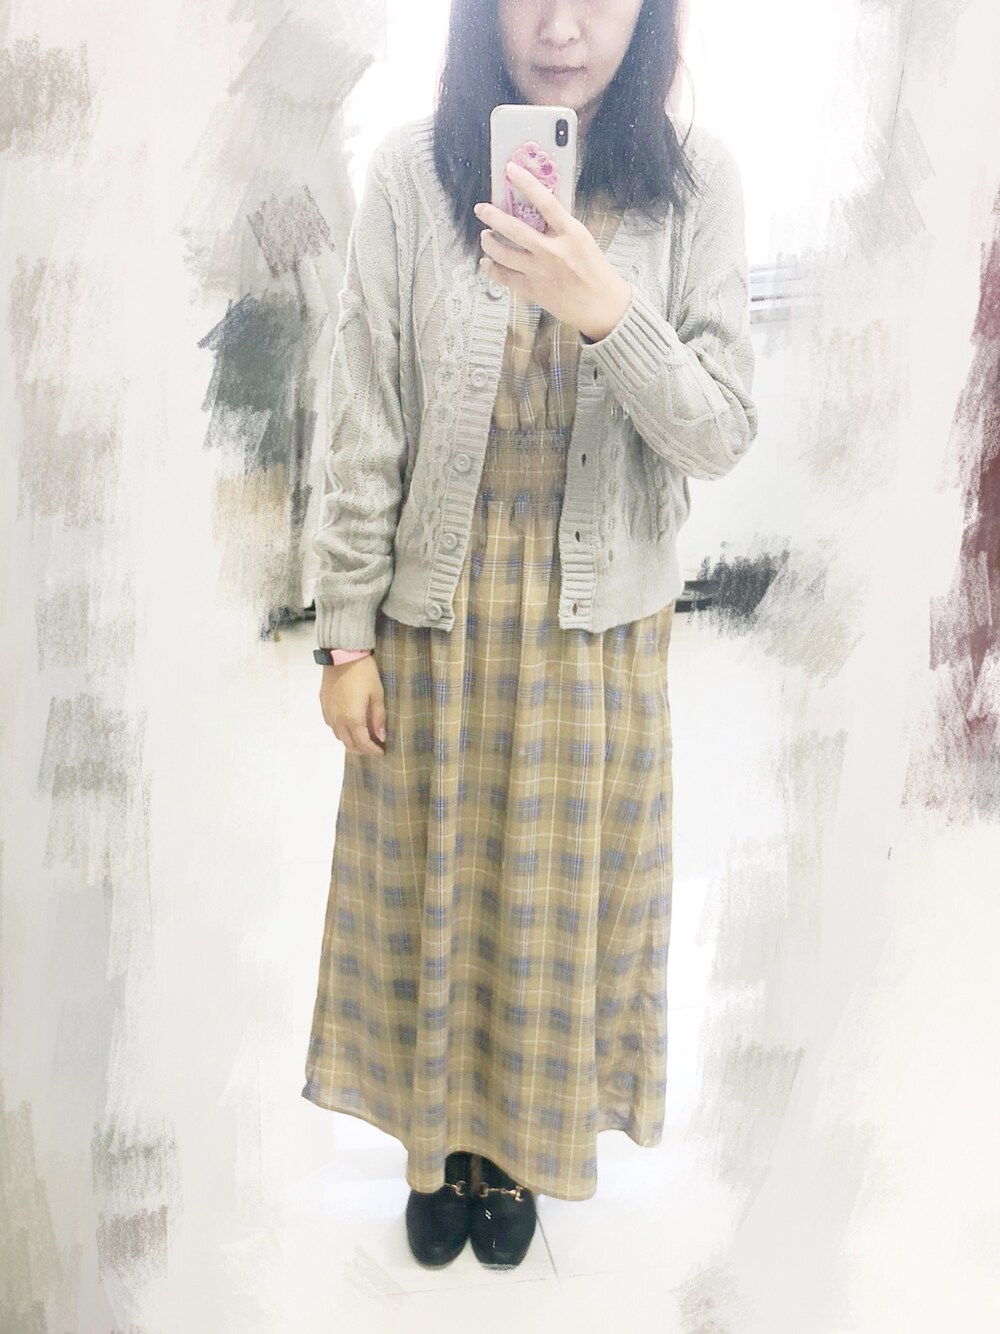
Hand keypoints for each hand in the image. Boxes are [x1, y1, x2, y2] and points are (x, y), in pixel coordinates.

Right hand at [319, 656, 386, 755]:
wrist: (342, 655)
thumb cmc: (364, 673)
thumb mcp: (377, 694)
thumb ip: (378, 718)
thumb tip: (381, 736)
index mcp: (353, 718)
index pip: (362, 743)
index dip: (372, 750)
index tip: (381, 751)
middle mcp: (338, 720)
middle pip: (348, 744)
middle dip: (362, 750)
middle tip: (372, 748)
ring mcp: (328, 712)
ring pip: (338, 736)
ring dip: (350, 741)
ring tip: (361, 738)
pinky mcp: (323, 704)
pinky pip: (331, 725)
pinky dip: (340, 731)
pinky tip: (348, 726)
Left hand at [473, 159, 631, 340]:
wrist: (602, 306)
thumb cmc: (595, 272)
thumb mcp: (582, 240)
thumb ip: (560, 226)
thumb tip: (538, 208)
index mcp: (570, 234)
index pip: (545, 202)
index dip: (526, 183)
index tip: (511, 170)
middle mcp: (553, 252)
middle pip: (515, 229)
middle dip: (493, 216)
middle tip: (482, 209)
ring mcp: (540, 272)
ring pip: (504, 254)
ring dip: (489, 242)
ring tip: (485, 236)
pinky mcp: (533, 290)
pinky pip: (505, 277)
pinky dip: (492, 268)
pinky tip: (487, 262)